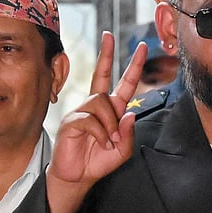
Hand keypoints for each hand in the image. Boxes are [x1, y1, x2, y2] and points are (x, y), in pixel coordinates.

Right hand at [45, 31, 146, 212]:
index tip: (140, 47)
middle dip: (106, 54)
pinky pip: (90, 119)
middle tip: (109, 35)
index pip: (123, 84)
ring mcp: (82, 111)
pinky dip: (100, 133)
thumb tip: (129, 113)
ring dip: (110, 124)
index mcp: (111, 110)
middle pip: (102, 76)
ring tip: (108, 141)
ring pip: (101, 102)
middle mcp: (96, 106)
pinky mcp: (71, 121)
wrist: (78, 177)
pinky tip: (100, 142)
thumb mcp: (122, 151)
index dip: (132, 66)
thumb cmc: (98, 161)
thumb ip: (128, 134)